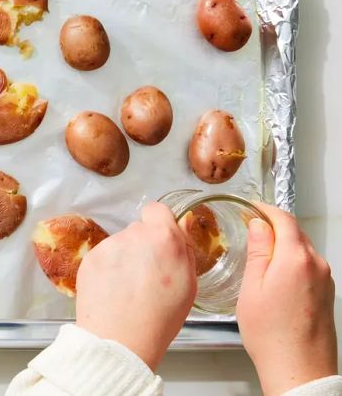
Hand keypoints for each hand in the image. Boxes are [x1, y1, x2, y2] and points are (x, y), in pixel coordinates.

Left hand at [75, 202, 196, 370]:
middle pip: (138, 230)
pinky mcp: (90, 258)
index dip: (160, 224)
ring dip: (124, 258)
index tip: (160, 242)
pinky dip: (107, 269)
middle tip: (146, 274)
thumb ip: (184, 248)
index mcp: (163, 237)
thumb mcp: (188, 284)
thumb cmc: (160, 317)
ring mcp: (109, 245)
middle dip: (143, 245)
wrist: (120, 339)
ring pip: (120, 244)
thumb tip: (182, 223)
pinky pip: (103, 256)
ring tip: (128, 288)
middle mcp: (133, 235)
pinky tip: (112, 291)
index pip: (157, 209)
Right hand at [237, 203, 336, 395]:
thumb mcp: (252, 287)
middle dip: (274, 226)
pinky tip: (275, 277)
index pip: (284, 219)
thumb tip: (259, 225)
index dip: (266, 209)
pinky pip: (308, 267)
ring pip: (302, 250)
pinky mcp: (327, 294)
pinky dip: (291, 262)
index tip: (252, 207)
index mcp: (296, 258)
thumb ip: (258, 251)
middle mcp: (316, 265)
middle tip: (250, 228)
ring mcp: (325, 280)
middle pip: (295, 232)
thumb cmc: (272, 334)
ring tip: (259, 255)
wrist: (299, 370)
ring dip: (283, 245)